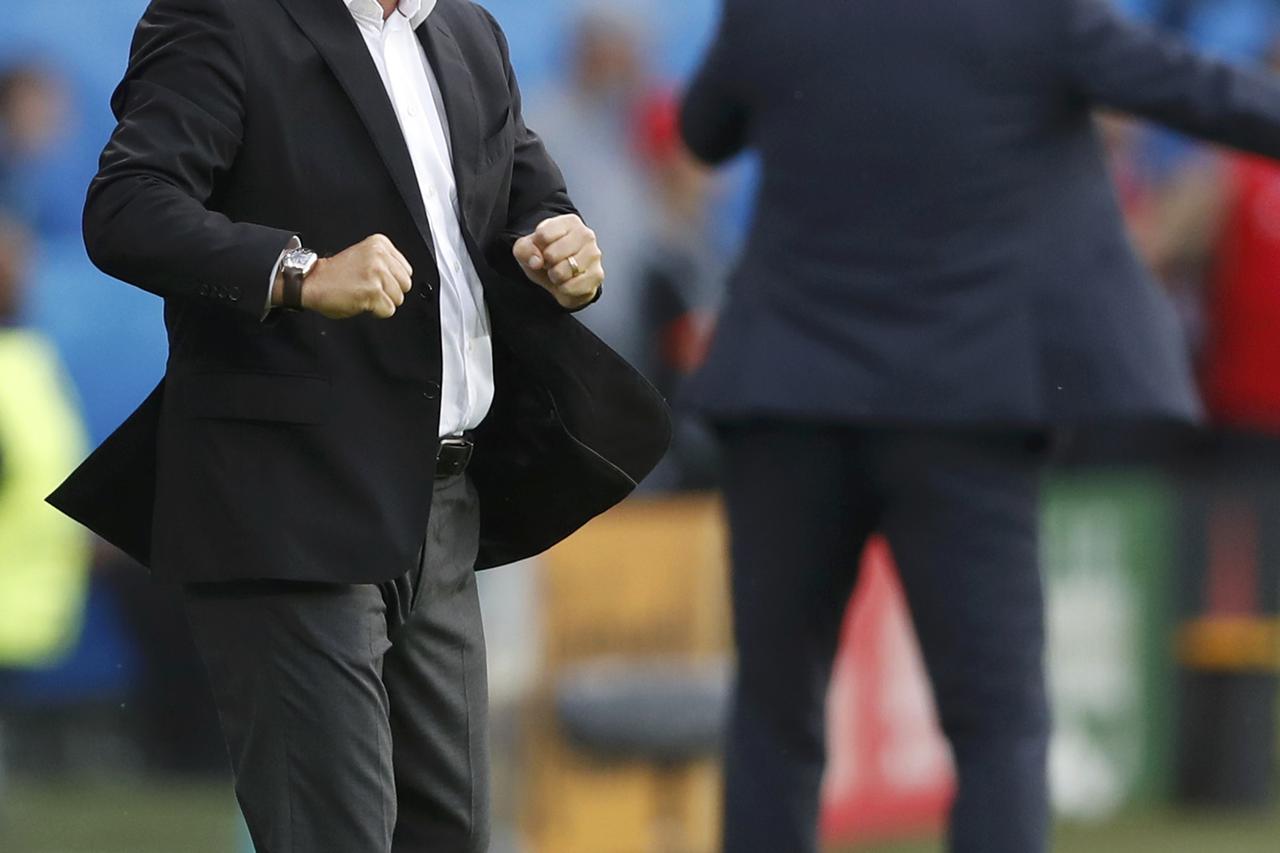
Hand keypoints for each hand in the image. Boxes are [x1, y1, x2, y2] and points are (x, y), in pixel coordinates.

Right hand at [273, 234, 412, 318]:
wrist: (312, 282)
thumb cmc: (335, 274)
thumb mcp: (365, 256)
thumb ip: (386, 262)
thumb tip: (403, 278)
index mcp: (380, 243)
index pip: (406, 270)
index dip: (391, 280)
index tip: (374, 279)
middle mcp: (380, 256)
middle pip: (405, 285)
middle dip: (390, 292)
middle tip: (369, 288)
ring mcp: (377, 273)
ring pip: (398, 298)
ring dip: (382, 302)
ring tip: (364, 293)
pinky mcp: (373, 291)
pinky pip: (388, 310)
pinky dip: (376, 311)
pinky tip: (362, 301)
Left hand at [512, 214, 603, 309]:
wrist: (561, 276)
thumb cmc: (547, 257)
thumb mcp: (527, 249)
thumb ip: (525, 249)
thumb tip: (537, 261)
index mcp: (569, 222)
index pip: (543, 235)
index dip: (536, 247)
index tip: (542, 249)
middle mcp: (586, 235)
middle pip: (552, 254)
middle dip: (546, 263)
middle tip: (551, 263)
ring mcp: (594, 255)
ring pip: (562, 271)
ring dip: (555, 276)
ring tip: (559, 271)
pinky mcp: (597, 275)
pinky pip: (571, 287)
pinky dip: (563, 288)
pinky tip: (568, 282)